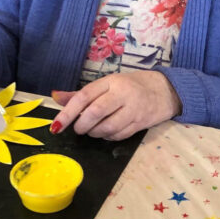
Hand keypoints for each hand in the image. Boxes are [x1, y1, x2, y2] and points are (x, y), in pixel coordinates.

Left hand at [50, 71, 181, 140]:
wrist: (164, 90)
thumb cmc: (129, 86)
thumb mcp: (106, 85)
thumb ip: (80, 94)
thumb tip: (55, 97)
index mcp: (111, 81)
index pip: (84, 96)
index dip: (68, 112)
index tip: (56, 126)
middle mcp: (122, 93)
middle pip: (95, 112)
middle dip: (82, 125)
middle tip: (78, 129)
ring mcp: (133, 109)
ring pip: (107, 127)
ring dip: (94, 133)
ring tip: (92, 130)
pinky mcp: (141, 123)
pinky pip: (118, 135)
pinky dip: (107, 137)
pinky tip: (106, 132)